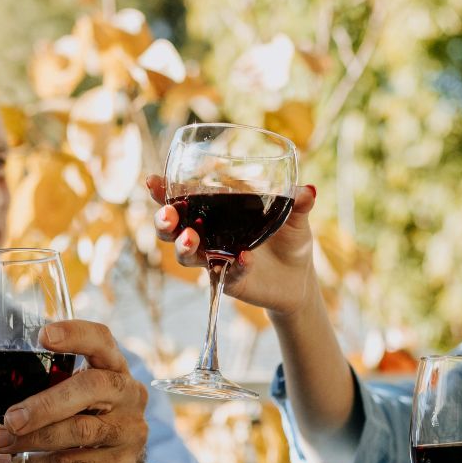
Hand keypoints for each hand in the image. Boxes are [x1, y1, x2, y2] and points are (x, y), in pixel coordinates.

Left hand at [0, 319, 159, 462]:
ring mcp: (129, 432)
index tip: (43, 337)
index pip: (103, 340)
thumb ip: (34, 382)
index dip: (77, 334)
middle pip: (93, 387)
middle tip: (10, 418)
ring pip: (80, 430)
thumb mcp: (67, 399)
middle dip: (46, 402)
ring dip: (34, 438)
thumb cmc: (80, 425)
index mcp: (113, 368)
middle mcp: (129, 395)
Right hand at [145, 174, 318, 316]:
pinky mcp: (230, 281)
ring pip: (186, 255)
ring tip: (192, 238)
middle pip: (172, 229)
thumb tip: (308, 190)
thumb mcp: (296, 216)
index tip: (152, 181)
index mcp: (215, 213)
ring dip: (184, 246)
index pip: (183, 199)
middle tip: (168, 216)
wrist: (301, 278)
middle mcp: (208, 236)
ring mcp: (216, 259)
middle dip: (164, 221)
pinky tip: (244, 258)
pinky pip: (225, 274)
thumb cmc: (290, 239)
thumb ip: (299, 201)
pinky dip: (234, 265)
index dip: (163, 191)